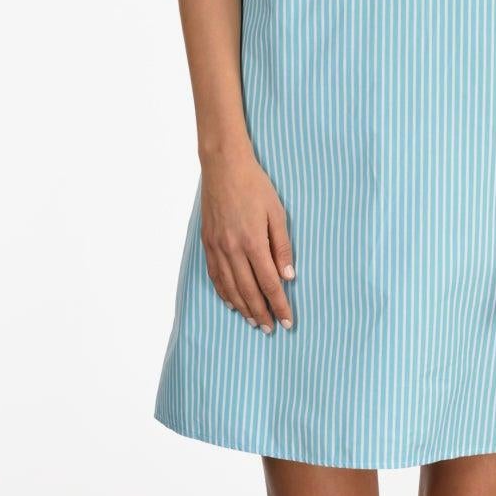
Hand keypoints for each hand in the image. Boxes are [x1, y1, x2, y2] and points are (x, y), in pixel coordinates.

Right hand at [199, 144, 295, 331]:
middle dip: (262, 313)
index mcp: (253, 242)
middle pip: (248, 291)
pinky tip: (231, 303)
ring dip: (243, 308)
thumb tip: (289, 276)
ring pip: (230, 287)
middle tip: (272, 329)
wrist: (223, 167)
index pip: (269, 283)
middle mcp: (232, 249)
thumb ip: (282, 247)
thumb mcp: (277, 213)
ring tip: (254, 322)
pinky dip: (224, 293)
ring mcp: (217, 247)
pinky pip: (215, 276)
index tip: (288, 321)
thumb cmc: (255, 186)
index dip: (279, 305)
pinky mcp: (207, 243)